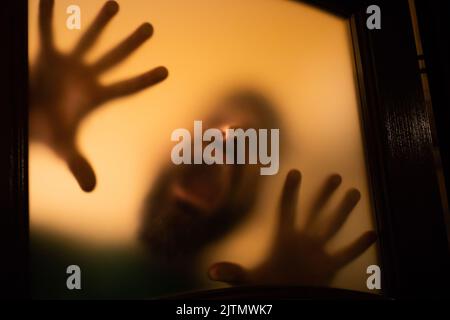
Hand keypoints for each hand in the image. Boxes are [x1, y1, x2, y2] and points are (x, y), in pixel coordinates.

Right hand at [30, 0, 167, 190]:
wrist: (28, 122)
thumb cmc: (49, 135)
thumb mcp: (64, 149)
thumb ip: (79, 165)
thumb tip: (91, 190)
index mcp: (96, 97)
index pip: (126, 88)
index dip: (144, 80)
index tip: (165, 71)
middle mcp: (87, 78)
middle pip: (114, 58)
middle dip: (130, 44)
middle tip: (149, 28)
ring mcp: (68, 66)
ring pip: (88, 40)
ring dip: (100, 23)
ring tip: (115, 4)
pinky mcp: (47, 57)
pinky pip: (46, 31)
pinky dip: (46, 14)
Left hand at [208, 169, 376, 285]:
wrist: (283, 296)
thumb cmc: (266, 285)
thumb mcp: (249, 279)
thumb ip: (233, 273)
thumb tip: (211, 272)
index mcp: (283, 238)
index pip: (286, 210)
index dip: (290, 192)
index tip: (294, 172)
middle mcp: (302, 240)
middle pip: (316, 212)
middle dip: (324, 195)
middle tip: (335, 176)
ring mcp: (317, 252)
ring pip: (333, 227)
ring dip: (343, 211)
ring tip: (354, 192)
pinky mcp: (328, 267)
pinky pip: (346, 254)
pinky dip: (358, 245)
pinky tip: (372, 233)